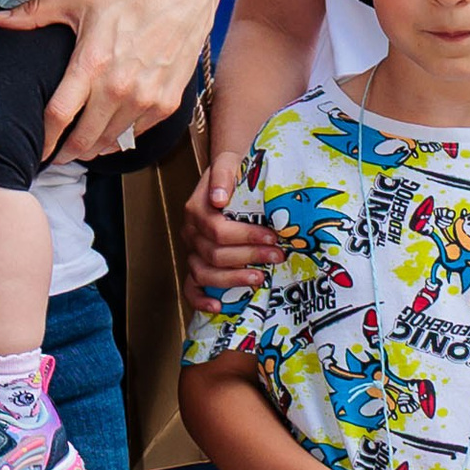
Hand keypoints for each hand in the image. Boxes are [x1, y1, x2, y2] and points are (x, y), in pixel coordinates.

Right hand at [186, 176, 281, 295]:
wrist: (229, 176)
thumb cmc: (235, 171)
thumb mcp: (231, 162)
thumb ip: (224, 174)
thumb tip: (218, 198)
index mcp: (197, 209)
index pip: (217, 230)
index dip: (246, 237)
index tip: (273, 237)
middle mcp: (191, 232)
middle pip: (214, 254)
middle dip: (249, 257)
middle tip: (278, 255)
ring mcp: (192, 251)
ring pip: (203, 274)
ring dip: (233, 280)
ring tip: (260, 279)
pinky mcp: (197, 264)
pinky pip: (190, 288)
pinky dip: (201, 300)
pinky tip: (219, 307)